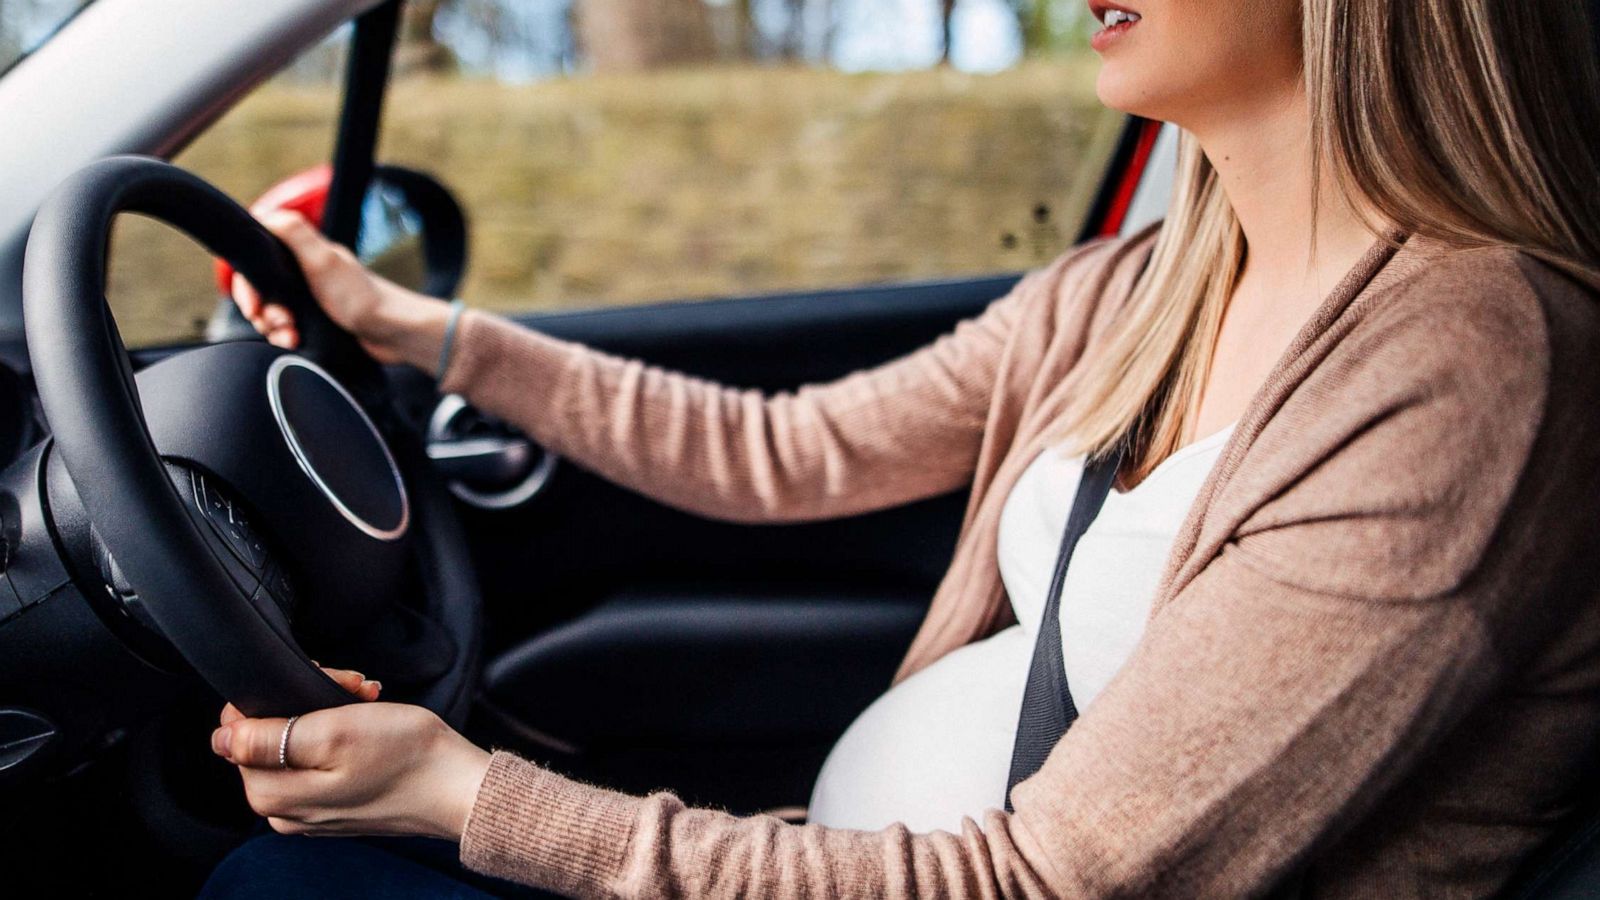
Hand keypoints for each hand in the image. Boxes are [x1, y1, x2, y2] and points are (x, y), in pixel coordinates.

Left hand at [210, 665, 491, 841]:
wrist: (459, 789)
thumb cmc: (407, 757)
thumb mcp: (335, 732)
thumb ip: (269, 736)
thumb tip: (222, 736)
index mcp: (272, 795)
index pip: (239, 730)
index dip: (279, 696)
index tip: (321, 689)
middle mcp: (283, 811)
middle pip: (268, 736)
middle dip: (307, 702)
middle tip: (353, 691)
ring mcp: (310, 811)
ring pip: (296, 743)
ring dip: (329, 715)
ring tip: (367, 704)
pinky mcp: (336, 805)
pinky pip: (320, 760)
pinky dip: (343, 735)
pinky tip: (371, 725)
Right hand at [231, 208, 454, 372]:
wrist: (392, 333)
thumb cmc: (362, 297)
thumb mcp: (324, 260)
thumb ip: (295, 234)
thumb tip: (264, 213)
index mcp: (302, 254)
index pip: (257, 263)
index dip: (248, 285)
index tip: (253, 303)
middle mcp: (303, 274)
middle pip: (261, 292)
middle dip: (262, 311)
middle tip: (278, 322)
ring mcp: (309, 300)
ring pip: (272, 314)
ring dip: (274, 329)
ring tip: (290, 336)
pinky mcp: (315, 322)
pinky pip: (287, 331)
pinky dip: (286, 339)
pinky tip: (294, 343)